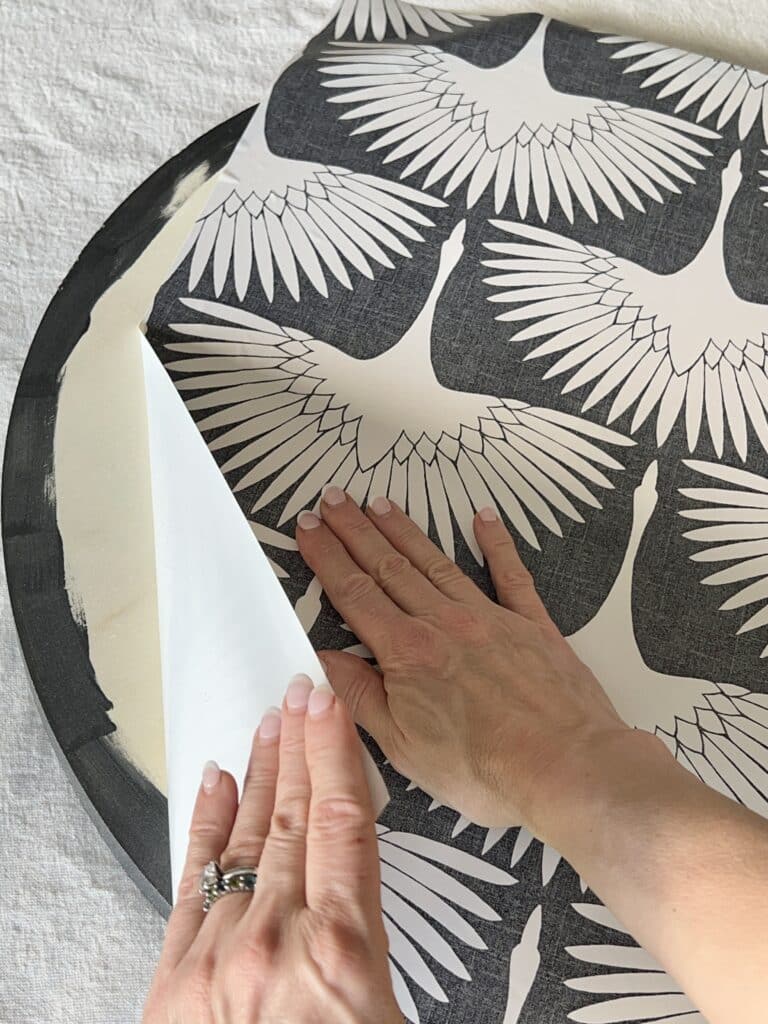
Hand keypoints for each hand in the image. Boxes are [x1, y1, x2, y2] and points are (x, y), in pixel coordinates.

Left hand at [143, 675, 401, 1023]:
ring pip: (247, 841)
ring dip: (260, 777)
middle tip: (299, 696)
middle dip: (298, 749)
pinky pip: (195, 883)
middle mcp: (276, 945)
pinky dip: (209, 829)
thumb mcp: (389, 1017)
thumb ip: (378, 955)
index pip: (343, 822)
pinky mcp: (174, 984)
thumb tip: (376, 903)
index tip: (330, 706)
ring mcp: (218, 960)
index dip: (336, 753)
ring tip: (268, 726)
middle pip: (294, 818)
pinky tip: (217, 786)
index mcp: (342, 958)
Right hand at [296, 489, 635, 835]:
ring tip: (380, 503)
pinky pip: (510, 574)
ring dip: (405, 531)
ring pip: (436, 563)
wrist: (567, 768)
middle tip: (332, 499)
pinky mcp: (532, 624)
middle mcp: (444, 623)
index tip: (308, 527)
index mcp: (408, 653)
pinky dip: (496, 543)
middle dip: (355, 530)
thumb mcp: (403, 747)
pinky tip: (483, 518)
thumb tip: (322, 660)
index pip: (354, 593)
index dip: (327, 556)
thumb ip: (360, 697)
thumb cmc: (485, 770)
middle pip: (389, 566)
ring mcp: (490, 618)